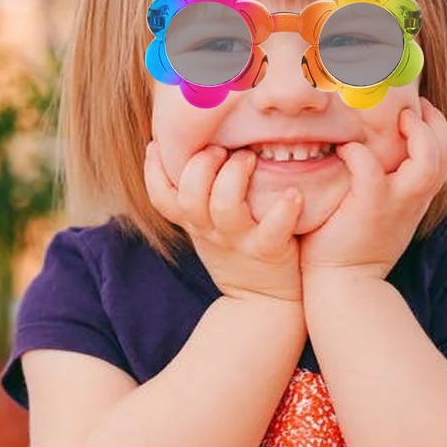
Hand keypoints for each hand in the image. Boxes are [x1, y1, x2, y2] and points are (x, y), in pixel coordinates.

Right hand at [145, 141, 303, 304]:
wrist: (263, 303)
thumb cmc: (237, 252)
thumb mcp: (207, 228)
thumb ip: (199, 195)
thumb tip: (193, 147)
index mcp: (194, 222)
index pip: (161, 196)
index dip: (153, 169)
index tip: (158, 142)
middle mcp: (211, 231)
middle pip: (189, 196)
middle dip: (201, 165)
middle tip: (220, 148)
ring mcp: (239, 241)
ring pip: (225, 207)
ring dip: (235, 176)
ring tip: (250, 158)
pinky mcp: (269, 251)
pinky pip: (273, 230)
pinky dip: (283, 209)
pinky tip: (293, 194)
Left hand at [300, 98, 446, 280]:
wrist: (343, 285)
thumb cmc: (352, 244)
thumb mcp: (380, 211)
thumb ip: (385, 184)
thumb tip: (369, 148)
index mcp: (417, 197)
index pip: (444, 155)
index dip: (437, 127)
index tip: (418, 110)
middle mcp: (413, 199)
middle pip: (445, 153)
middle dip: (435, 123)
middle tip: (412, 107)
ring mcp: (395, 203)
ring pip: (428, 161)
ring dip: (417, 134)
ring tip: (397, 119)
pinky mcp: (369, 208)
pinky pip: (370, 169)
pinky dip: (359, 153)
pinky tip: (345, 149)